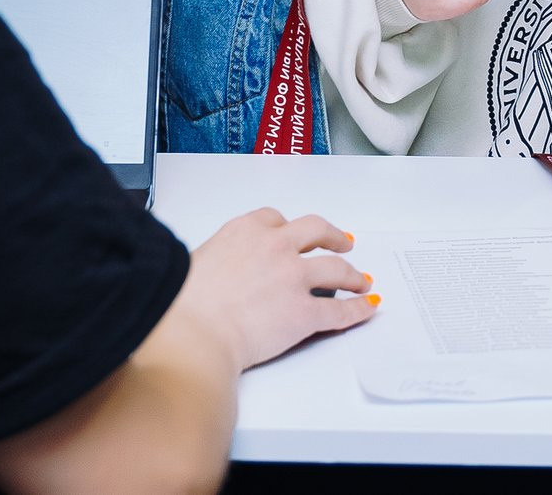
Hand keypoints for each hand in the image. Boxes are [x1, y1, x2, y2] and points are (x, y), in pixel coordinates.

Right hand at [175, 208, 376, 371]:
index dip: (290, 227)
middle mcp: (275, 247)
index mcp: (246, 231)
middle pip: (317, 231)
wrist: (193, 333)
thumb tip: (222, 273)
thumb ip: (222, 261)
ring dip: (353, 274)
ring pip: (336, 269)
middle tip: (342, 242)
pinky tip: (367, 308)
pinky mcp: (304, 312)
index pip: (276, 219)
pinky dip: (358, 309)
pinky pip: (339, 310)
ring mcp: (293, 278)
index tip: (296, 232)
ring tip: (362, 279)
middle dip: (333, 237)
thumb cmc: (184, 304)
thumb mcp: (199, 263)